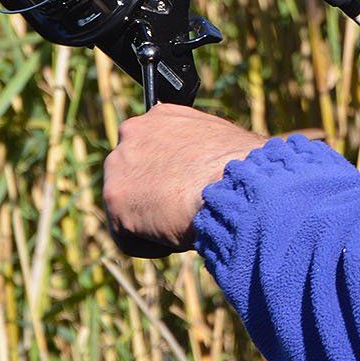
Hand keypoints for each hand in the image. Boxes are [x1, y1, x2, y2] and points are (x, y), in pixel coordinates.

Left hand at [101, 103, 266, 256]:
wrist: (234, 186)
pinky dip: (151, 244)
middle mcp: (134, 131)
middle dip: (154, 195)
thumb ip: (200, 149)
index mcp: (161, 116)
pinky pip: (128, 236)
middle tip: (182, 210)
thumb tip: (208, 166)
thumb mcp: (223, 143)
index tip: (184, 188)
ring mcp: (119, 164)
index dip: (168, 174)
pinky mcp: (115, 200)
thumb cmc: (244, 167)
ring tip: (184, 224)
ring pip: (130, 206)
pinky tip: (177, 237)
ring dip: (152, 220)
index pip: (152, 149)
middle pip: (135, 176)